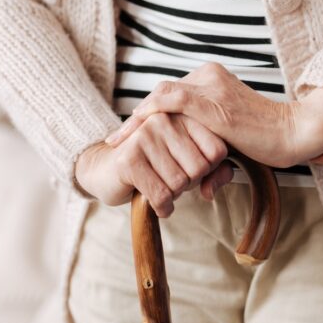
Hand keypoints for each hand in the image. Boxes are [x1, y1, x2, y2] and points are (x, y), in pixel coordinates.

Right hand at [74, 113, 230, 216]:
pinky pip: (160, 195)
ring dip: (174, 196)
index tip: (190, 169)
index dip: (209, 170)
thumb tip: (211, 191)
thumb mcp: (188, 163)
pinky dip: (163, 207)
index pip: (217, 150)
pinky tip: (159, 205)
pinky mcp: (129, 159)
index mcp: (183, 115)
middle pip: (200, 168)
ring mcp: (144, 136)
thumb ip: (215, 172)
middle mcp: (164, 120)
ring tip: (162, 187)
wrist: (105, 169)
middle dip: (190, 184)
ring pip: (180, 183)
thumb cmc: (154, 166)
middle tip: (173, 181)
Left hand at [106, 63, 322, 168]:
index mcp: (212, 78)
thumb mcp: (230, 141)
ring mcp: (210, 87)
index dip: (147, 115)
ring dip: (136, 121)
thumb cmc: (268, 141)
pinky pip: (171, 101)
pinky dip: (149, 115)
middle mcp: (208, 76)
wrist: (293, 133)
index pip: (170, 94)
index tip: (129, 135)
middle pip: (161, 94)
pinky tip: (134, 131)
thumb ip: (210, 150)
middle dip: (136, 119)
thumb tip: (203, 186)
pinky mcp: (213, 103)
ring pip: (161, 96)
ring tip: (117, 141)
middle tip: (115, 141)